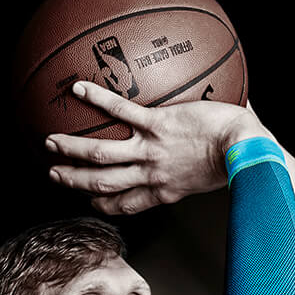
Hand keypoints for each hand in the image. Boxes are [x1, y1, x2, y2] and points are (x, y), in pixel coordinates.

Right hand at [46, 81, 271, 214]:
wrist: (244, 150)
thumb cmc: (240, 161)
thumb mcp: (216, 175)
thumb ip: (207, 168)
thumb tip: (218, 151)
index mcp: (164, 191)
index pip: (126, 204)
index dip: (104, 205)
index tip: (90, 201)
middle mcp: (152, 174)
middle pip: (103, 184)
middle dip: (75, 181)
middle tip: (54, 174)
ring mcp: (152, 150)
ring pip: (101, 154)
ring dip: (72, 149)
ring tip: (50, 142)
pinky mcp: (158, 125)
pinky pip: (121, 111)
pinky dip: (97, 100)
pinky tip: (78, 89)